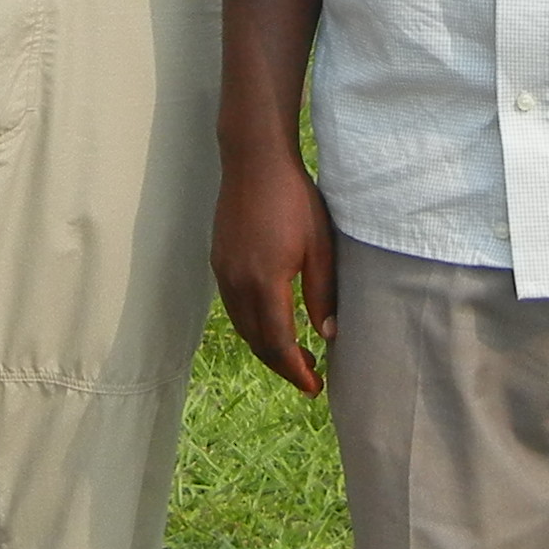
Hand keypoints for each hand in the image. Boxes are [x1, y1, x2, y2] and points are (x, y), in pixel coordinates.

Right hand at [213, 149, 339, 393]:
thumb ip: (323, 294)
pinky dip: (252, 326)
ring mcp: (223, 273)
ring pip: (242, 327)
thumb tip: (329, 335)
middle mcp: (237, 284)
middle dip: (282, 366)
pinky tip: (271, 322)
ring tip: (295, 354)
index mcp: (265, 284)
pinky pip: (233, 308)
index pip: (278, 344)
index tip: (315, 388)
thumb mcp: (320, 247)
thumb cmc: (294, 199)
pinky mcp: (219, 261)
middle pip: (257, 342)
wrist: (254, 160)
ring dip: (266, 347)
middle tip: (310, 377)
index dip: (296, 371)